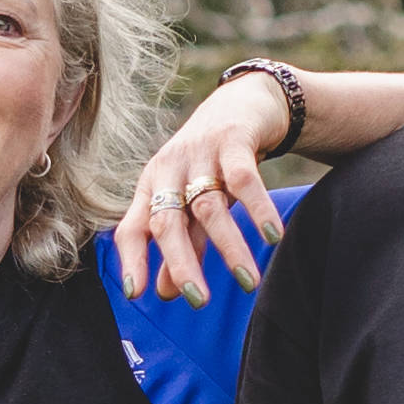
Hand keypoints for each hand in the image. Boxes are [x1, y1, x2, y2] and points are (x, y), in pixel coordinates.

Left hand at [114, 71, 289, 303]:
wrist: (243, 102)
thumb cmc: (211, 163)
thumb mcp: (191, 202)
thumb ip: (181, 245)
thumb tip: (164, 293)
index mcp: (151, 186)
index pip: (133, 227)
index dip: (131, 260)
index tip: (136, 295)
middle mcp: (168, 169)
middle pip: (167, 221)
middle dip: (181, 263)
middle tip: (198, 301)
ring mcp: (200, 153)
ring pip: (209, 207)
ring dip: (229, 247)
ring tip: (248, 282)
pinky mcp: (233, 140)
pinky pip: (245, 179)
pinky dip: (258, 209)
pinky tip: (272, 236)